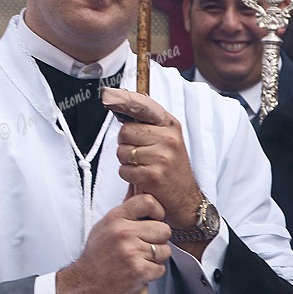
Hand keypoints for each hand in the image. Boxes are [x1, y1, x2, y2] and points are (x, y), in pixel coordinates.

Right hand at [56, 193, 170, 293]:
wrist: (84, 285)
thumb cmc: (96, 256)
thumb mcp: (104, 227)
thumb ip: (124, 212)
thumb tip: (137, 189)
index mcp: (115, 218)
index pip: (149, 201)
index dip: (158, 211)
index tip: (155, 220)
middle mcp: (124, 233)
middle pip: (164, 229)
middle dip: (158, 240)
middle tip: (145, 246)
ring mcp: (132, 252)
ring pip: (164, 250)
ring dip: (155, 258)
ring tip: (139, 260)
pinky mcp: (139, 271)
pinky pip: (160, 268)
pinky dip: (152, 273)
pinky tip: (138, 272)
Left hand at [101, 87, 202, 229]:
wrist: (185, 198)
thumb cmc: (170, 167)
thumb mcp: (168, 139)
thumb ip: (149, 123)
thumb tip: (121, 102)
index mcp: (170, 125)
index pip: (142, 106)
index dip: (123, 100)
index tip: (107, 95)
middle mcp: (168, 137)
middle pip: (125, 131)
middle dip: (125, 144)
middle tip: (138, 153)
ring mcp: (162, 156)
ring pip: (122, 151)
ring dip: (126, 162)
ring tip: (142, 166)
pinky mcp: (153, 175)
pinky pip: (124, 170)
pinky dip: (128, 175)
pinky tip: (142, 177)